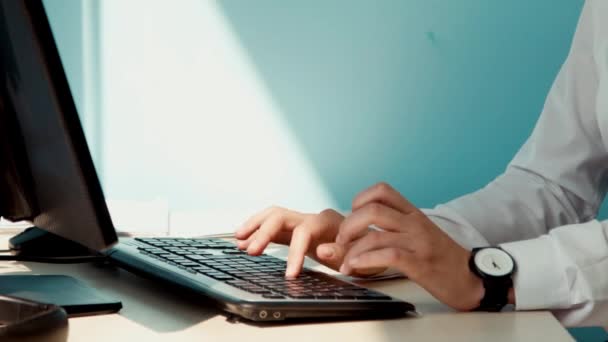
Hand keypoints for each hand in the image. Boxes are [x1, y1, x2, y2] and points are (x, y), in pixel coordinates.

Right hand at [235, 207, 385, 277]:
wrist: (369, 243)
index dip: (295, 253)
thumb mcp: (361, 256)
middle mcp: (311, 217)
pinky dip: (256, 230)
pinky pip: (272, 225)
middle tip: (250, 251)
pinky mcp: (294, 229)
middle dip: (263, 233)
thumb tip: (321, 249)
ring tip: (238, 240)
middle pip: (281, 217)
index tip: (290, 275)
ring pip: (273, 216)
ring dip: (254, 226)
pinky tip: (243, 240)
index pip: (305, 231)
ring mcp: (301, 221)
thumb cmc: (366, 250)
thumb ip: (342, 252)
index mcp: (328, 221)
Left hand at [336, 182, 483, 310]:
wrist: (473, 279)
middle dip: (348, 226)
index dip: (360, 199)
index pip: (382, 190)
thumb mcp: (420, 234)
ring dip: (352, 250)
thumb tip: (363, 230)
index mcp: (414, 214)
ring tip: (345, 262)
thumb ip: (397, 228)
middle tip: (342, 241)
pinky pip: (387, 256)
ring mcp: (418, 243)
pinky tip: (357, 268)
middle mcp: (415, 224)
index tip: (352, 216)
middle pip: (371, 210)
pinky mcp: (420, 264)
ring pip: (375, 236)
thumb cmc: (443, 259)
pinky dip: (365, 261)